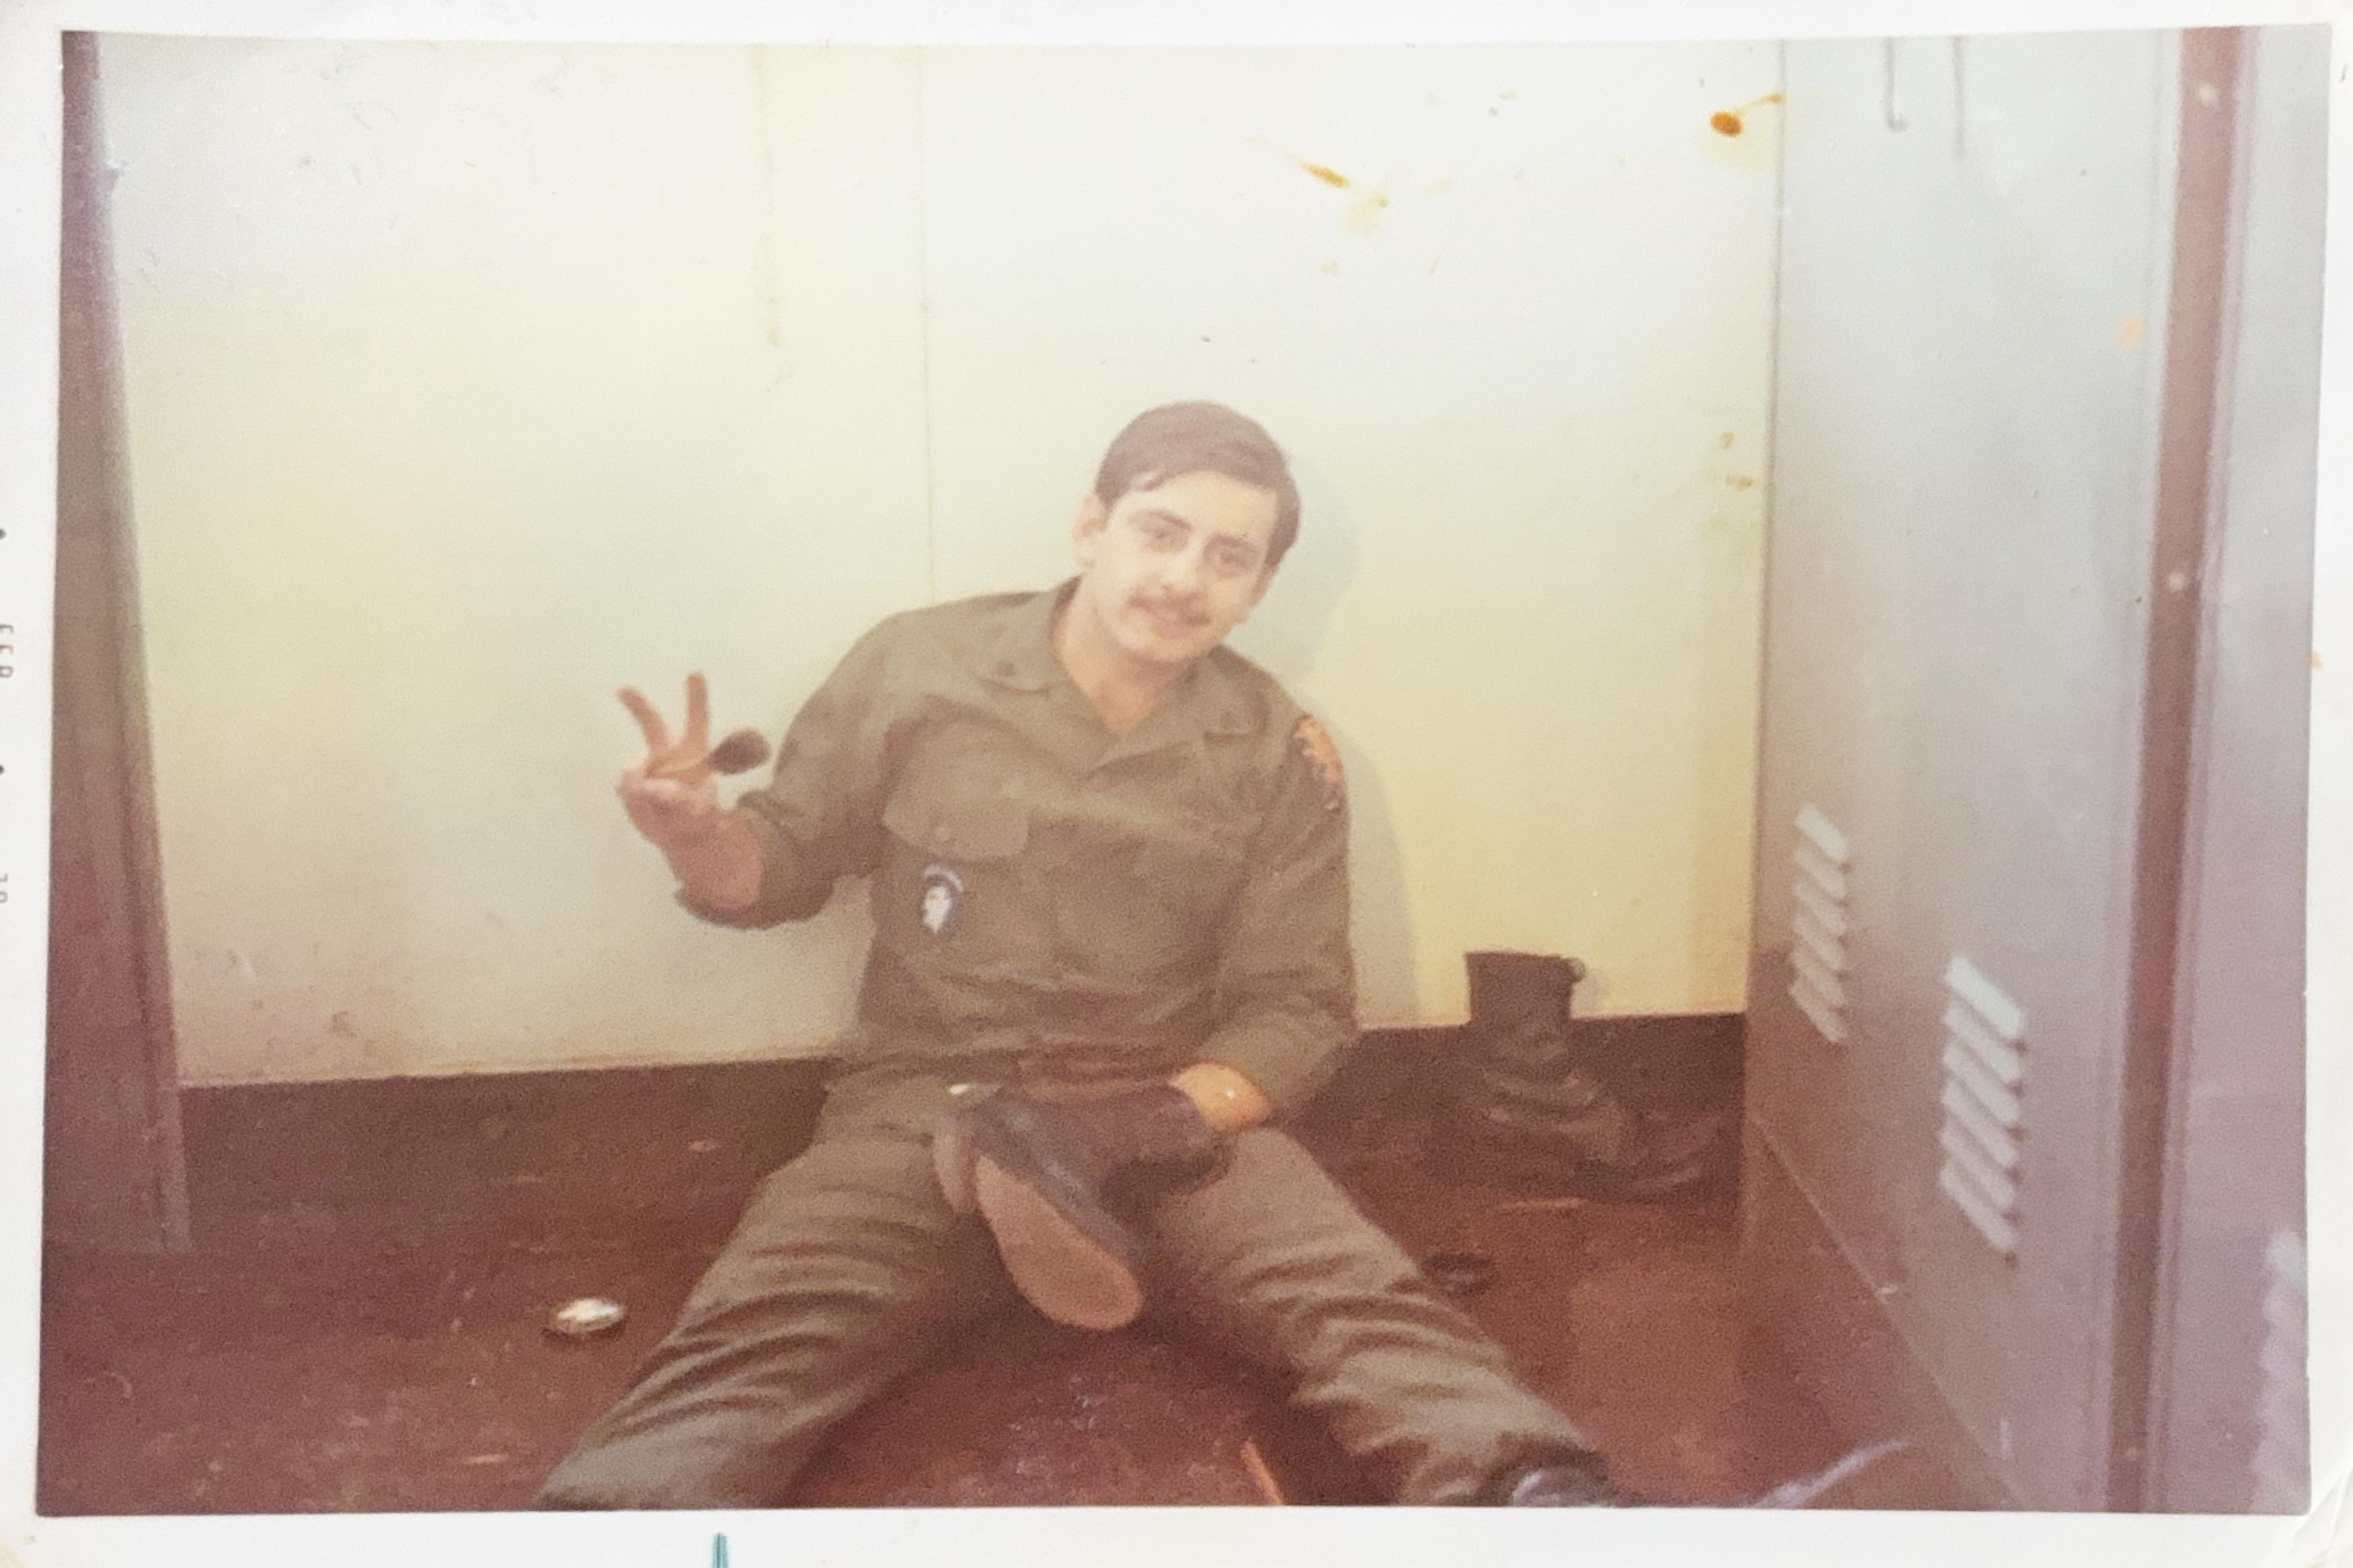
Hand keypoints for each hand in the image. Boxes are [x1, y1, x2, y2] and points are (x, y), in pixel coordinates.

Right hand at [615, 674, 726, 849]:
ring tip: (660, 810)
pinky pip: (627, 788)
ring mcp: (646, 767)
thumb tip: (650, 786)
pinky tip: (647, 811)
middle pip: (651, 725)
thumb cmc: (695, 817)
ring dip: (643, 792)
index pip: (697, 722)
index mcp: (693, 754)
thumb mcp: (697, 813)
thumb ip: (678, 799)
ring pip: (634, 770)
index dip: (696, 700)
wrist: (677, 836)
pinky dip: (636, 802)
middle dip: (637, 706)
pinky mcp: (629, 783)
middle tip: (622, 688)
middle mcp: (667, 754)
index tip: (695, 673)